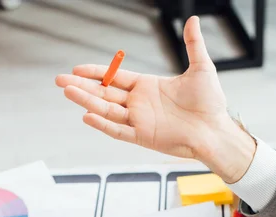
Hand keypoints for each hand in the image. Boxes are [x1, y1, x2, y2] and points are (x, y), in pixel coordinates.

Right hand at [55, 16, 254, 182]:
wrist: (216, 130)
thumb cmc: (210, 104)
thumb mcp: (201, 68)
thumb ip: (192, 45)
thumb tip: (192, 20)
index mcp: (148, 87)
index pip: (115, 78)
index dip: (96, 73)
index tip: (77, 69)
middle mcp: (140, 104)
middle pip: (104, 93)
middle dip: (82, 87)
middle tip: (60, 80)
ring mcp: (140, 121)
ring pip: (106, 110)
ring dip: (86, 102)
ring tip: (67, 92)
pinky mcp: (143, 137)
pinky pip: (118, 130)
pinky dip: (103, 124)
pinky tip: (87, 116)